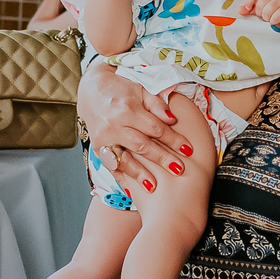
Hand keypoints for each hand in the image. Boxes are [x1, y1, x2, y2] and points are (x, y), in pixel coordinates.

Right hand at [78, 64, 191, 183]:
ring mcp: (104, 138)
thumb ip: (157, 105)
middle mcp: (114, 125)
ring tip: (154, 186)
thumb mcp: (141, 91)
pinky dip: (121, 177)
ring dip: (140, 173)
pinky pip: (110, 165)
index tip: (187, 149)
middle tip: (179, 169)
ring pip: (125, 159)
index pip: (155, 128)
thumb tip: (172, 120)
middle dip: (162, 159)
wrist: (91, 90)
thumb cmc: (121, 89)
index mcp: (128, 109)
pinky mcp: (97, 147)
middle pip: (142, 146)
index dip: (173, 139)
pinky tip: (131, 188)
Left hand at [236, 0, 279, 29]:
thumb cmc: (271, 10)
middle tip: (263, 14)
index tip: (249, 8)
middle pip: (260, 5)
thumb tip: (240, 10)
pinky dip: (273, 21)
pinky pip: (275, 17)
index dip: (249, 0)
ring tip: (269, 17)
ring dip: (266, 18)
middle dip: (259, 13)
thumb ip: (249, 9)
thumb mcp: (259, 8)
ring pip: (267, 12)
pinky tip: (275, 19)